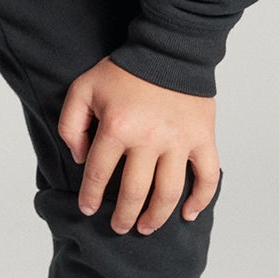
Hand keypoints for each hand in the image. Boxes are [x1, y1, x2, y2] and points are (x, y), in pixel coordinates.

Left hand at [57, 57, 218, 233]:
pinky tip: (188, 214)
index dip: (90, 196)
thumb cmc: (123, 71)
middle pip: (134, 191)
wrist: (168, 50)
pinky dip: (201, 199)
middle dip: (123, 215)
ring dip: (156, 216)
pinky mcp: (203, 138)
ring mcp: (179, 141)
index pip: (98, 174)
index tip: (87, 209)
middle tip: (118, 227)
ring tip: (145, 228)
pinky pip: (208, 176)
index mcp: (117, 127)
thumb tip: (81, 159)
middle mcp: (149, 139)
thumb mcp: (82, 89)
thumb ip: (70, 124)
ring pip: (168, 192)